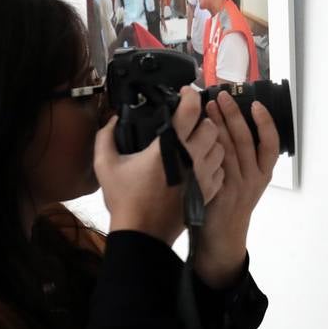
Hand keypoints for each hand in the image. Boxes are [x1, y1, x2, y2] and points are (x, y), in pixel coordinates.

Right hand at [93, 89, 225, 244]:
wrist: (142, 235)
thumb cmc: (125, 199)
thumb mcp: (106, 164)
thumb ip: (106, 136)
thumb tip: (114, 118)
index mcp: (170, 146)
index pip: (190, 110)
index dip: (190, 96)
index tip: (186, 93)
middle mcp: (192, 157)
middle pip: (211, 126)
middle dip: (201, 121)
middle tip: (189, 124)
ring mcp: (204, 175)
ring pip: (220, 147)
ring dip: (210, 142)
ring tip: (196, 144)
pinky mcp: (209, 191)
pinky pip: (221, 169)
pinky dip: (214, 164)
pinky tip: (200, 166)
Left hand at [193, 91, 278, 287]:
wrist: (222, 239)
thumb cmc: (230, 206)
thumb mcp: (244, 183)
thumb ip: (240, 159)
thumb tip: (227, 126)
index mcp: (262, 174)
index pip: (270, 144)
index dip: (265, 123)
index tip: (256, 104)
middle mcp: (253, 179)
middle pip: (246, 140)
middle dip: (233, 115)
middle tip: (221, 96)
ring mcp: (236, 186)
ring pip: (229, 150)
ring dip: (218, 126)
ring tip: (208, 108)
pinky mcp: (219, 193)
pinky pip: (215, 166)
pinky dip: (208, 148)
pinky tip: (199, 136)